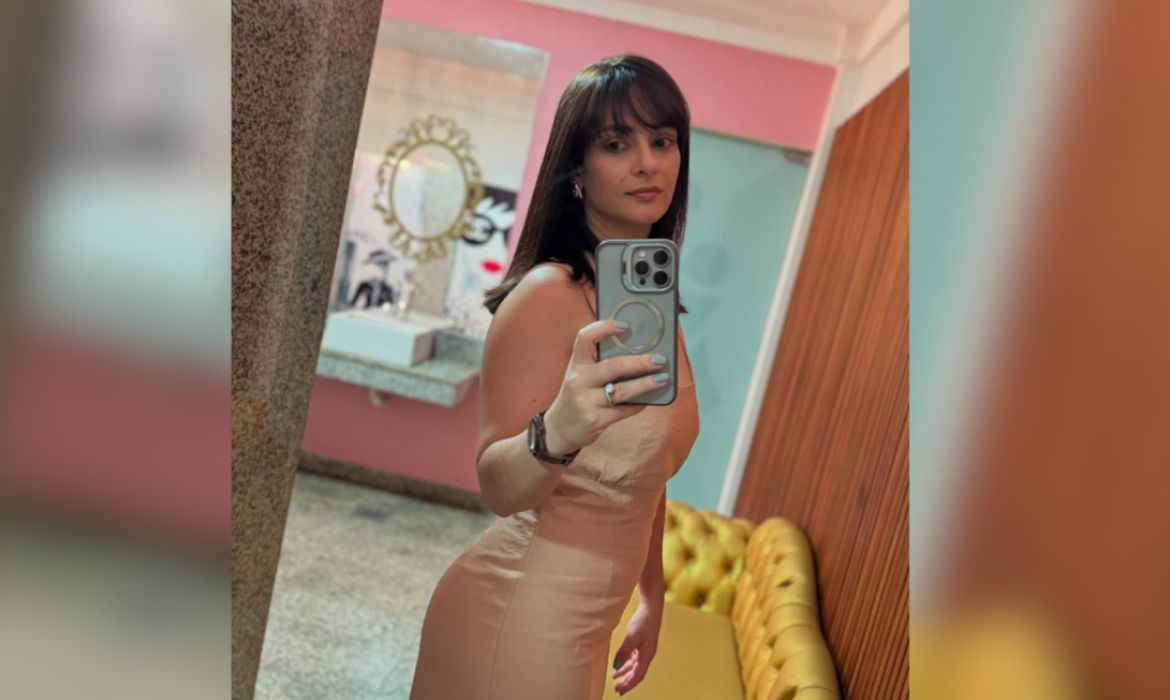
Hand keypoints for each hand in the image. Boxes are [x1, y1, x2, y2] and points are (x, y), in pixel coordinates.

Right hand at [542, 319, 670, 455]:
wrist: (559, 428)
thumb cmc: (577, 396)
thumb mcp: (581, 375)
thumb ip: (600, 364)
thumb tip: (637, 353)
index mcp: (576, 364)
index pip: (585, 338)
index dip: (604, 328)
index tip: (625, 326)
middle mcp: (578, 381)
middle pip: (612, 366)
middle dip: (639, 362)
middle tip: (659, 359)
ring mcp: (586, 402)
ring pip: (621, 390)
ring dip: (645, 384)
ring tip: (662, 378)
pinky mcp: (595, 420)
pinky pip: (623, 410)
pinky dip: (638, 404)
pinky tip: (648, 400)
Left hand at [611, 595, 663, 694]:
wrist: (651, 606)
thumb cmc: (643, 621)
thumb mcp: (630, 638)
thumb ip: (623, 653)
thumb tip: (616, 667)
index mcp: (647, 655)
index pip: (637, 676)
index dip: (629, 684)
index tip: (620, 691)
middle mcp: (647, 654)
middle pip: (636, 672)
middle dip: (627, 681)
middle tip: (617, 689)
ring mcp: (645, 648)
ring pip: (635, 665)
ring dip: (625, 672)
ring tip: (615, 677)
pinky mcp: (642, 642)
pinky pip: (634, 657)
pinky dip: (627, 662)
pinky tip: (620, 663)